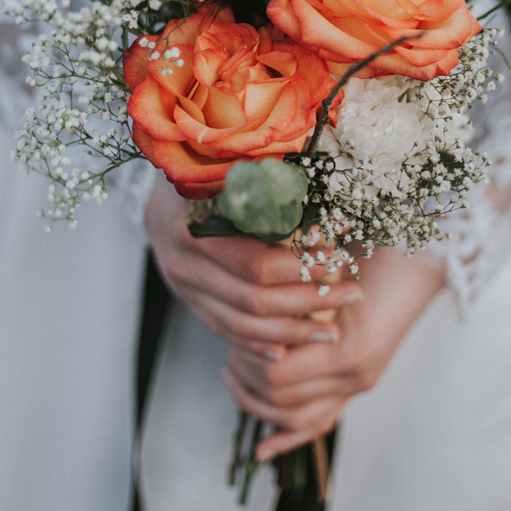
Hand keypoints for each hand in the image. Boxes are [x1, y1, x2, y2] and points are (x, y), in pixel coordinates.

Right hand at [145, 176, 364, 357]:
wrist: (157, 191)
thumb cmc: (201, 170)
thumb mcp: (226, 163)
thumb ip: (263, 177)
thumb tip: (323, 188)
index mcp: (192, 226)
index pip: (256, 262)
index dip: (302, 264)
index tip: (340, 257)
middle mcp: (183, 264)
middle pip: (253, 299)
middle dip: (309, 300)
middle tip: (353, 294)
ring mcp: (183, 287)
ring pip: (241, 324)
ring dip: (292, 331)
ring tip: (333, 330)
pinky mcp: (189, 301)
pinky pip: (226, 331)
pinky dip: (259, 342)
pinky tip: (291, 347)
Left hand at [223, 245, 445, 458]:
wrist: (414, 265)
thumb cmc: (372, 258)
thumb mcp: (331, 273)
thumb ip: (296, 299)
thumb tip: (247, 309)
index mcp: (349, 349)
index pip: (278, 372)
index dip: (247, 356)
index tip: (231, 332)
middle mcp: (356, 377)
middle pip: (282, 397)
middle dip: (246, 375)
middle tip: (227, 350)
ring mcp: (358, 386)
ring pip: (295, 417)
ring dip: (258, 401)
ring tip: (234, 374)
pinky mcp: (357, 388)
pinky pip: (319, 423)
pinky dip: (288, 438)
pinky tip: (262, 450)